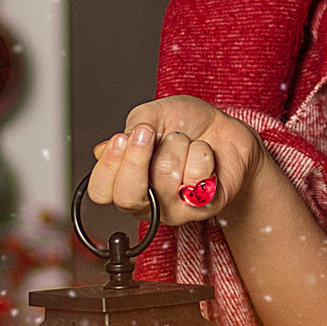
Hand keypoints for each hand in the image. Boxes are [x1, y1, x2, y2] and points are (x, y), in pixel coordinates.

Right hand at [88, 96, 262, 226]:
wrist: (225, 128)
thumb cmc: (186, 124)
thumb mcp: (152, 115)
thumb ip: (129, 131)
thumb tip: (107, 150)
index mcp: (125, 181)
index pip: (101, 192)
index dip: (108, 166)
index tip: (121, 138)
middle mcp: (146, 201)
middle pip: (127, 197)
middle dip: (138, 157)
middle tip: (148, 132)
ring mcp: (173, 209)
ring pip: (164, 178)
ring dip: (177, 146)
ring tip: (185, 142)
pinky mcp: (202, 209)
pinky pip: (195, 178)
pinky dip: (201, 153)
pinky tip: (203, 154)